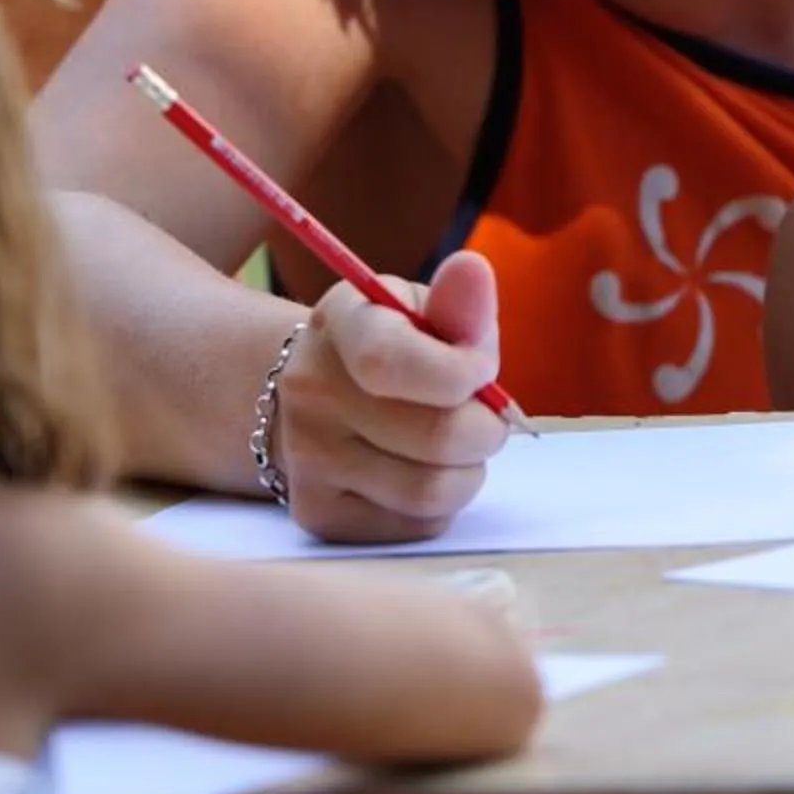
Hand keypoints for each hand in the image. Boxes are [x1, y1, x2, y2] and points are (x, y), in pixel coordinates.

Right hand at [275, 252, 512, 544]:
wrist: (318, 397)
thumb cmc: (397, 346)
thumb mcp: (423, 309)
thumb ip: (457, 303)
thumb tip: (473, 269)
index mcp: (339, 322)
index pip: (390, 362)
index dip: (460, 375)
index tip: (482, 370)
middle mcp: (309, 391)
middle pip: (436, 438)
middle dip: (486, 430)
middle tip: (486, 416)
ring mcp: (306, 459)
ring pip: (431, 491)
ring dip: (468, 471)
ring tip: (457, 446)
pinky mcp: (317, 515)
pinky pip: (416, 525)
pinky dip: (441, 504)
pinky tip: (422, 471)